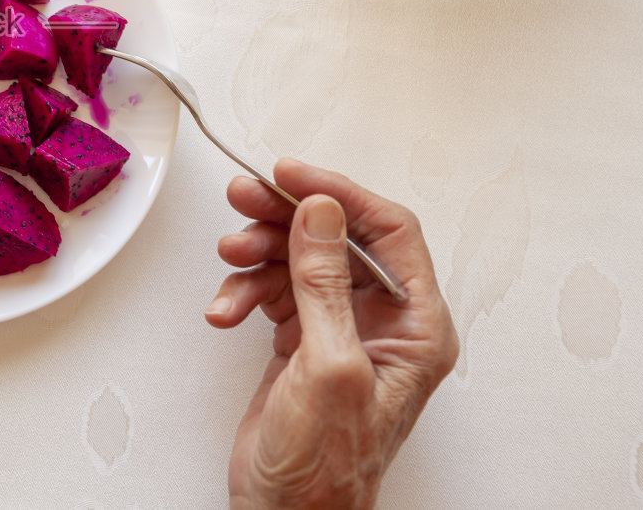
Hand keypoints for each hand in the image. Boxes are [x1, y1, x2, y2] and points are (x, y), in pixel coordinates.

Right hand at [206, 159, 459, 509]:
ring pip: (298, 258)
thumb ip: (326, 283)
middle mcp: (382, 322)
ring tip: (229, 260)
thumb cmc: (326, 467)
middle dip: (286, 217)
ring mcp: (340, 329)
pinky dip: (243, 292)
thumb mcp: (329, 366)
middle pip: (335, 237)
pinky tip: (226, 310)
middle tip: (243, 201)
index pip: (388, 231)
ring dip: (257, 254)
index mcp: (415, 326)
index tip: (291, 175)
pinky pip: (272, 290)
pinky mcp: (302, 340)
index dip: (339, 194)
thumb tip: (324, 212)